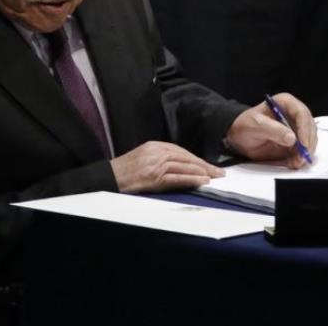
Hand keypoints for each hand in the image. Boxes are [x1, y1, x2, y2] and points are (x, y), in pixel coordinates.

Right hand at [110, 141, 224, 192]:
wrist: (108, 178)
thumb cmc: (124, 171)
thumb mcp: (143, 157)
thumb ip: (160, 158)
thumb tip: (180, 165)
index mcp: (154, 145)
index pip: (181, 151)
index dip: (197, 159)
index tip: (208, 165)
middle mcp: (157, 152)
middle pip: (186, 157)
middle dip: (205, 165)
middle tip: (219, 172)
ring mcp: (156, 165)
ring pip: (185, 166)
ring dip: (202, 172)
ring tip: (215, 177)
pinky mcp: (155, 178)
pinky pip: (178, 178)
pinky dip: (192, 179)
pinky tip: (202, 182)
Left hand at [224, 93, 316, 169]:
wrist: (238, 136)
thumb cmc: (244, 125)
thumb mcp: (256, 126)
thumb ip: (274, 131)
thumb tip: (292, 138)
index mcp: (285, 103)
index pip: (302, 114)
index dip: (305, 130)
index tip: (303, 144)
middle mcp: (293, 114)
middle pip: (309, 127)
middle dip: (307, 143)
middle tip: (301, 157)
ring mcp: (295, 127)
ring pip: (309, 139)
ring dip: (305, 152)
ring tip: (296, 162)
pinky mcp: (294, 140)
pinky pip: (303, 149)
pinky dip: (300, 157)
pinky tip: (293, 163)